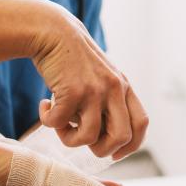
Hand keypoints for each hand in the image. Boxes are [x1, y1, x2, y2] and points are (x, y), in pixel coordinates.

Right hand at [31, 6, 148, 159]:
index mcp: (123, 86)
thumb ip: (107, 100)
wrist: (53, 31)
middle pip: (122, 137)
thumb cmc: (72, 59)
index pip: (141, 124)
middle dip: (102, 150)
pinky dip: (48, 122)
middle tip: (82, 141)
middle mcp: (114, 88)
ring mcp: (94, 90)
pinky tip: (44, 107)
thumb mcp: (100, 76)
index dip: (130, 145)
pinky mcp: (72, 90)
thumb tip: (102, 138)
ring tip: (59, 124)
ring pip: (90, 137)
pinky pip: (60, 124)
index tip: (113, 153)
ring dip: (70, 139)